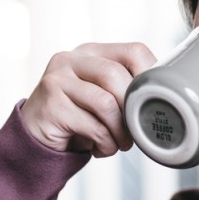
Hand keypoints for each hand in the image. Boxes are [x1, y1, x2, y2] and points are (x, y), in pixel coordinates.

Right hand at [21, 42, 155, 156]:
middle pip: (117, 76)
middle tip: (136, 133)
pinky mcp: (50, 105)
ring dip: (120, 131)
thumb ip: (124, 88)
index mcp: (90, 52)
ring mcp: (57, 80)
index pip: (133, 51)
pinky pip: (92, 125)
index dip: (151, 76)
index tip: (154, 102)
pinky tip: (101, 148)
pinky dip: (105, 143)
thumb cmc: (76, 119)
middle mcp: (70, 60)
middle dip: (132, 110)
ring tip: (119, 144)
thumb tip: (164, 98)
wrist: (34, 138)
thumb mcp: (101, 96)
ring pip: (105, 102)